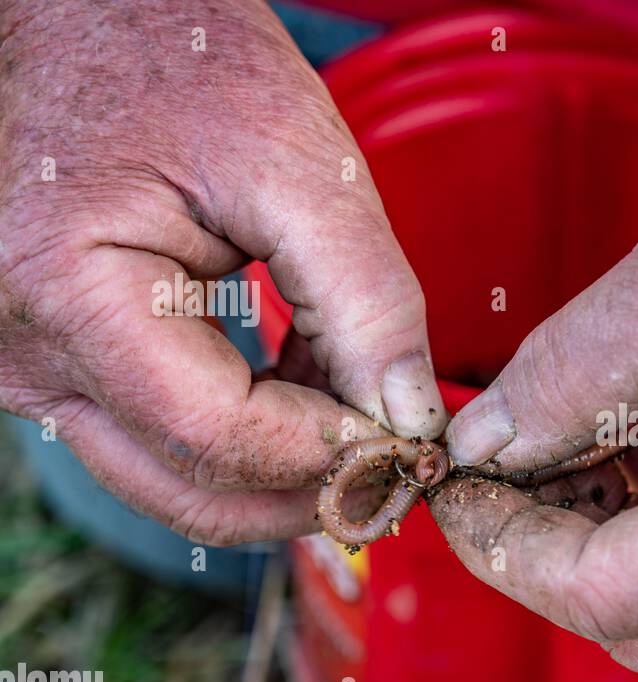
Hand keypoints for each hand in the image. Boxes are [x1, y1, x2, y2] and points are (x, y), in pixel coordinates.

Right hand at [0, 0, 443, 545]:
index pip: (217, 435)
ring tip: (362, 409)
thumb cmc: (183, 63)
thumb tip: (411, 417)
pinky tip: (309, 385)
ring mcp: (28, 366)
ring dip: (284, 465)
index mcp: (67, 292)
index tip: (411, 442)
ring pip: (176, 476)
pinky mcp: (57, 364)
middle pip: (189, 489)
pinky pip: (161, 437)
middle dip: (310, 491)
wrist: (93, 20)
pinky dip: (250, 431)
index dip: (329, 455)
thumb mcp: (299, 162)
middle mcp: (22, 351)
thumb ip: (367, 299)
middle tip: (402, 468)